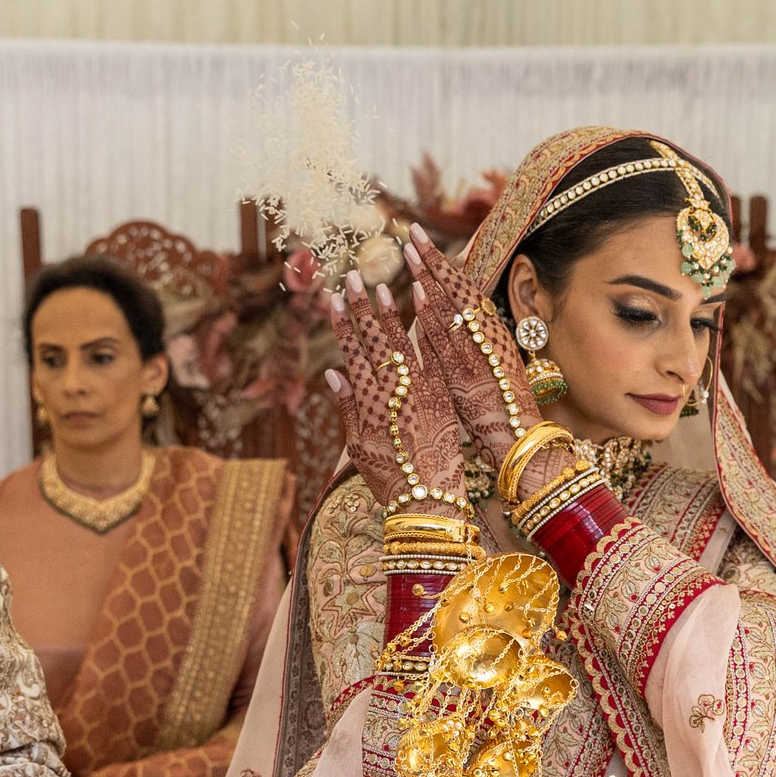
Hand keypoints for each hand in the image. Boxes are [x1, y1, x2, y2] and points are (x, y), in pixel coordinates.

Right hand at [322, 281, 464, 515]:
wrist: (429, 498)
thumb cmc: (389, 478)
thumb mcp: (358, 446)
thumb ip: (347, 406)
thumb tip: (333, 373)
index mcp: (367, 402)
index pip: (351, 353)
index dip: (342, 325)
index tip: (334, 300)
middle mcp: (391, 390)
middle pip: (374, 340)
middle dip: (362, 307)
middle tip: (353, 278)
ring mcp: (419, 389)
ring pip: (402, 342)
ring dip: (391, 312)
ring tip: (383, 286)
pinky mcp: (442, 392)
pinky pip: (431, 352)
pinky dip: (425, 327)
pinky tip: (421, 306)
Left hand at [403, 239, 553, 474]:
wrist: (521, 446)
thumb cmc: (506, 412)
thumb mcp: (494, 369)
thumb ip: (475, 344)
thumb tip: (457, 320)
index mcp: (494, 336)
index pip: (466, 292)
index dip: (444, 264)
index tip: (425, 241)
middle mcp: (486, 341)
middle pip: (456, 294)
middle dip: (433, 262)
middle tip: (412, 234)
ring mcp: (474, 357)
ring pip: (448, 310)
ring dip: (428, 279)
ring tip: (409, 252)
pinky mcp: (463, 378)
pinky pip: (445, 342)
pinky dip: (432, 317)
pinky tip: (418, 295)